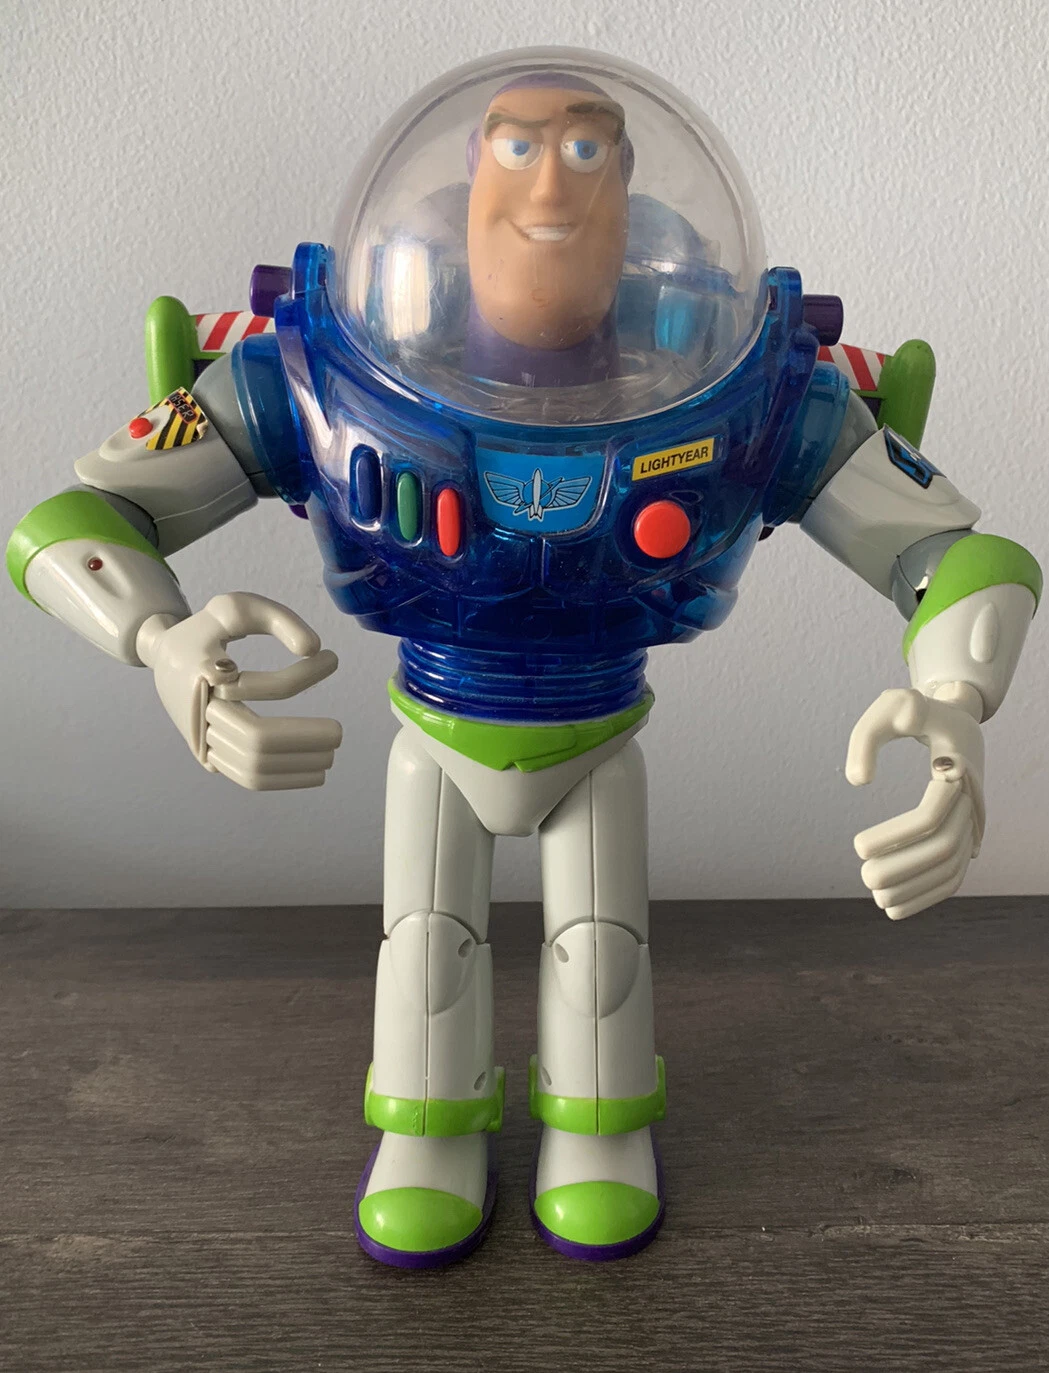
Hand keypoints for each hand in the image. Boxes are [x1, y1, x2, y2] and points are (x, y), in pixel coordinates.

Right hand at [136, 592, 342, 789]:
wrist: (166, 657)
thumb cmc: (209, 629)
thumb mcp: (240, 607)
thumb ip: (281, 620)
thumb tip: (315, 648)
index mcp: (203, 672)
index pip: (270, 686)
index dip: (305, 675)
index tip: (333, 657)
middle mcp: (198, 712)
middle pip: (257, 740)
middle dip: (304, 739)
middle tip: (340, 733)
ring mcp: (200, 739)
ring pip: (252, 768)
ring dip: (296, 766)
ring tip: (330, 755)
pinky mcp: (207, 756)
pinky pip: (246, 777)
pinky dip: (281, 779)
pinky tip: (313, 772)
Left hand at [845, 685, 984, 919]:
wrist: (954, 718)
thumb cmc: (915, 712)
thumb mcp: (890, 705)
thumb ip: (868, 736)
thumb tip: (858, 782)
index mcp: (956, 766)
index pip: (932, 814)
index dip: (895, 835)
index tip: (857, 845)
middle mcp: (971, 797)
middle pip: (945, 848)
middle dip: (904, 870)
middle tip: (863, 877)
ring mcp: (973, 818)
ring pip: (953, 867)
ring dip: (916, 890)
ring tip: (877, 900)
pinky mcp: (966, 832)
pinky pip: (954, 872)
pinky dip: (928, 894)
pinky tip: (896, 909)